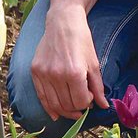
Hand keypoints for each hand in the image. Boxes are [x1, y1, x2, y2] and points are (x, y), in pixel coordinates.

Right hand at [31, 6, 108, 120]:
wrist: (62, 22)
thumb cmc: (81, 41)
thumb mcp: (94, 63)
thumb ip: (98, 87)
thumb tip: (103, 106)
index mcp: (74, 72)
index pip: (81, 101)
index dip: (88, 103)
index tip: (91, 98)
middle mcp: (57, 75)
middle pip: (67, 104)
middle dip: (77, 109)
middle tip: (83, 105)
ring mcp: (44, 74)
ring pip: (54, 104)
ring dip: (65, 111)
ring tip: (73, 111)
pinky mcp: (35, 71)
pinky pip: (41, 97)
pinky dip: (49, 108)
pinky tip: (56, 114)